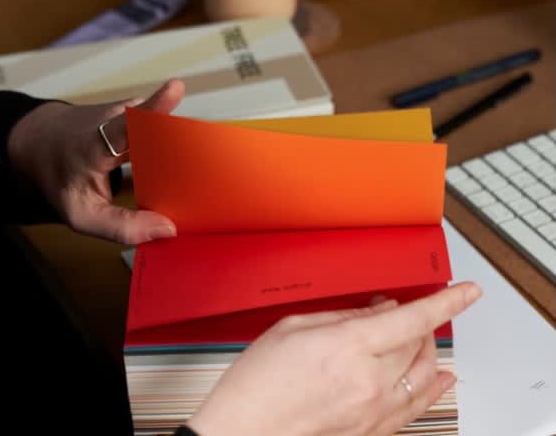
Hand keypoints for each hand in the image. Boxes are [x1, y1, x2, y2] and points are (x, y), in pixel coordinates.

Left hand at [7, 79, 184, 243]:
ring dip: (176, 147)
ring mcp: (126, 109)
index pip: (128, 123)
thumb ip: (120, 226)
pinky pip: (160, 127)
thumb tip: (166, 228)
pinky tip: (171, 163)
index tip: (175, 89)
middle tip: (197, 173)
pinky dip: (169, 145)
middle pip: (158, 126)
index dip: (154, 107)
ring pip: (162, 126)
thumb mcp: (80, 213)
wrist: (41, 143)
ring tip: (182, 172)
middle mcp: (113, 118)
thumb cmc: (61, 176)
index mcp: (96, 143)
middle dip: (182, 145)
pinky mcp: (136, 110)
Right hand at [187, 282, 482, 435]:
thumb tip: (375, 310)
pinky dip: (434, 389)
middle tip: (406, 308)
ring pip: (424, 374)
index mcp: (348, 346)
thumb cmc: (259, 383)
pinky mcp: (373, 430)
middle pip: (419, 344)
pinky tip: (441, 380)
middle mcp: (370, 380)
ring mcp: (375, 409)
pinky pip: (417, 406)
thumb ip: (340, 315)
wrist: (246, 429)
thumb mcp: (292, 328)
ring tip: (429, 338)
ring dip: (430, 351)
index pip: (413, 318)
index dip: (446, 301)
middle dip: (421, 321)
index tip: (466, 291)